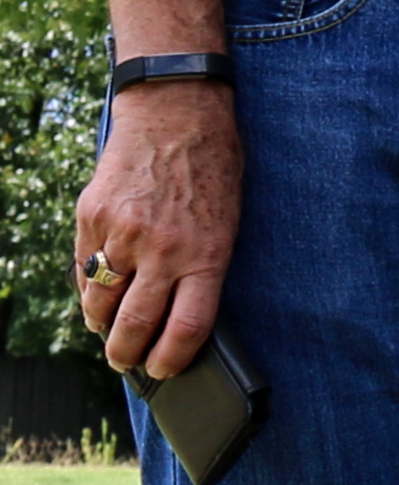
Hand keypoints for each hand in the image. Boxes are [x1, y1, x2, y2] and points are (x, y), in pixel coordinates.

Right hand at [74, 81, 241, 380]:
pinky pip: (84, 268)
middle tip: (126, 363)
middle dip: (127, 355)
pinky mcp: (92, 217)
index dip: (172, 359)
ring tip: (109, 331)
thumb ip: (203, 267)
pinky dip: (90, 287)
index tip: (164, 371)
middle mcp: (163, 249)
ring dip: (103, 325)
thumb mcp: (227, 222)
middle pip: (136, 325)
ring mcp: (122, 234)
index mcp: (207, 254)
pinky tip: (98, 292)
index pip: (188, 328)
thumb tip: (179, 315)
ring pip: (100, 303)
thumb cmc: (213, 170)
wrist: (177, 113)